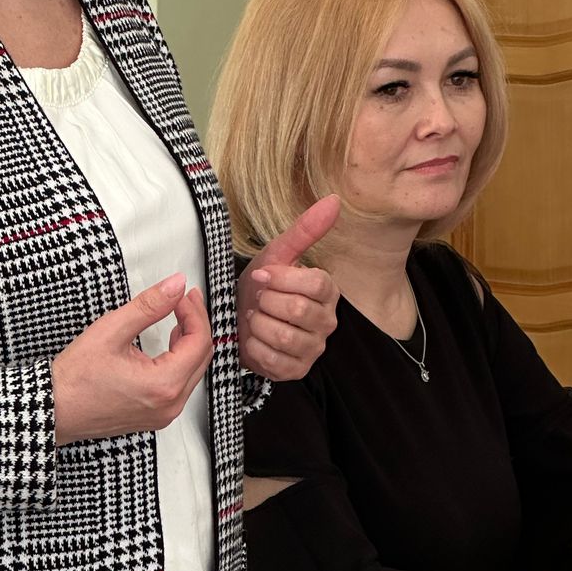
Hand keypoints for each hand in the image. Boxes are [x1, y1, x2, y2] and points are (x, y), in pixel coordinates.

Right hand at [51, 274, 213, 445]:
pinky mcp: (154, 416)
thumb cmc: (76, 377)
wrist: (55, 408)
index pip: (199, 341)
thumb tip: (175, 286)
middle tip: (184, 299)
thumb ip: (149, 305)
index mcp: (163, 385)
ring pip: (193, 372)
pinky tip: (170, 343)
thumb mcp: (112, 330)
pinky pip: (180, 385)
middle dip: (196, 324)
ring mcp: (163, 414)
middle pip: (202, 357)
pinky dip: (180, 360)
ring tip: (179, 316)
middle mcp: (169, 405)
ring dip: (190, 342)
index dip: (194, 312)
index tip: (183, 294)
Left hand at [236, 194, 339, 379]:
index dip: (281, 279)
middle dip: (267, 301)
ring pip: (284, 336)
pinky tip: (253, 338)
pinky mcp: (296, 370)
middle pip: (298, 310)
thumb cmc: (260, 284)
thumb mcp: (277, 253)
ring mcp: (313, 348)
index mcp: (327, 290)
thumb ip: (305, 229)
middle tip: (258, 298)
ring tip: (256, 317)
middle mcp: (327, 321)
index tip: (261, 275)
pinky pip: (273, 359)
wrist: (238, 315)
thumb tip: (334, 200)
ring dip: (259, 324)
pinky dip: (254, 346)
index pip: (316, 284)